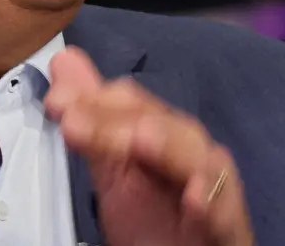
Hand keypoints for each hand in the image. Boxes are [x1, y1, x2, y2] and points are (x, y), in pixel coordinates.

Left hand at [45, 48, 253, 245]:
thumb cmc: (155, 220)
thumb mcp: (113, 169)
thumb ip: (92, 119)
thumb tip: (64, 60)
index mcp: (164, 135)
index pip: (132, 104)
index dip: (95, 100)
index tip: (56, 104)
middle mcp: (192, 153)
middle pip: (161, 125)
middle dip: (118, 122)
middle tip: (75, 123)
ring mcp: (214, 186)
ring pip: (196, 158)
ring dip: (170, 147)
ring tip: (142, 139)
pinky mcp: (228, 225)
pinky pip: (224, 210)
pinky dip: (212, 202)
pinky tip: (194, 198)